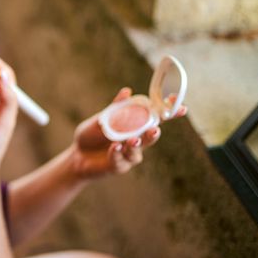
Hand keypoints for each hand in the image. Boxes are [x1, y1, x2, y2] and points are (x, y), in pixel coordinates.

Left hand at [69, 87, 186, 178]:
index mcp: (135, 125)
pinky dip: (117, 153)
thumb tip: (127, 91)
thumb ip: (115, 108)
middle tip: (155, 130)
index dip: (169, 113)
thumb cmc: (92, 135)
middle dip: (154, 133)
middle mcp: (136, 140)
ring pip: (137, 152)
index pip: (156, 118)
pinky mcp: (119, 167)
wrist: (76, 154)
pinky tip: (114, 147)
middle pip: (150, 137)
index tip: (181, 107)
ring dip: (135, 145)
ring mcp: (129, 155)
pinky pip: (120, 160)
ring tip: (131, 140)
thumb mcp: (101, 118)